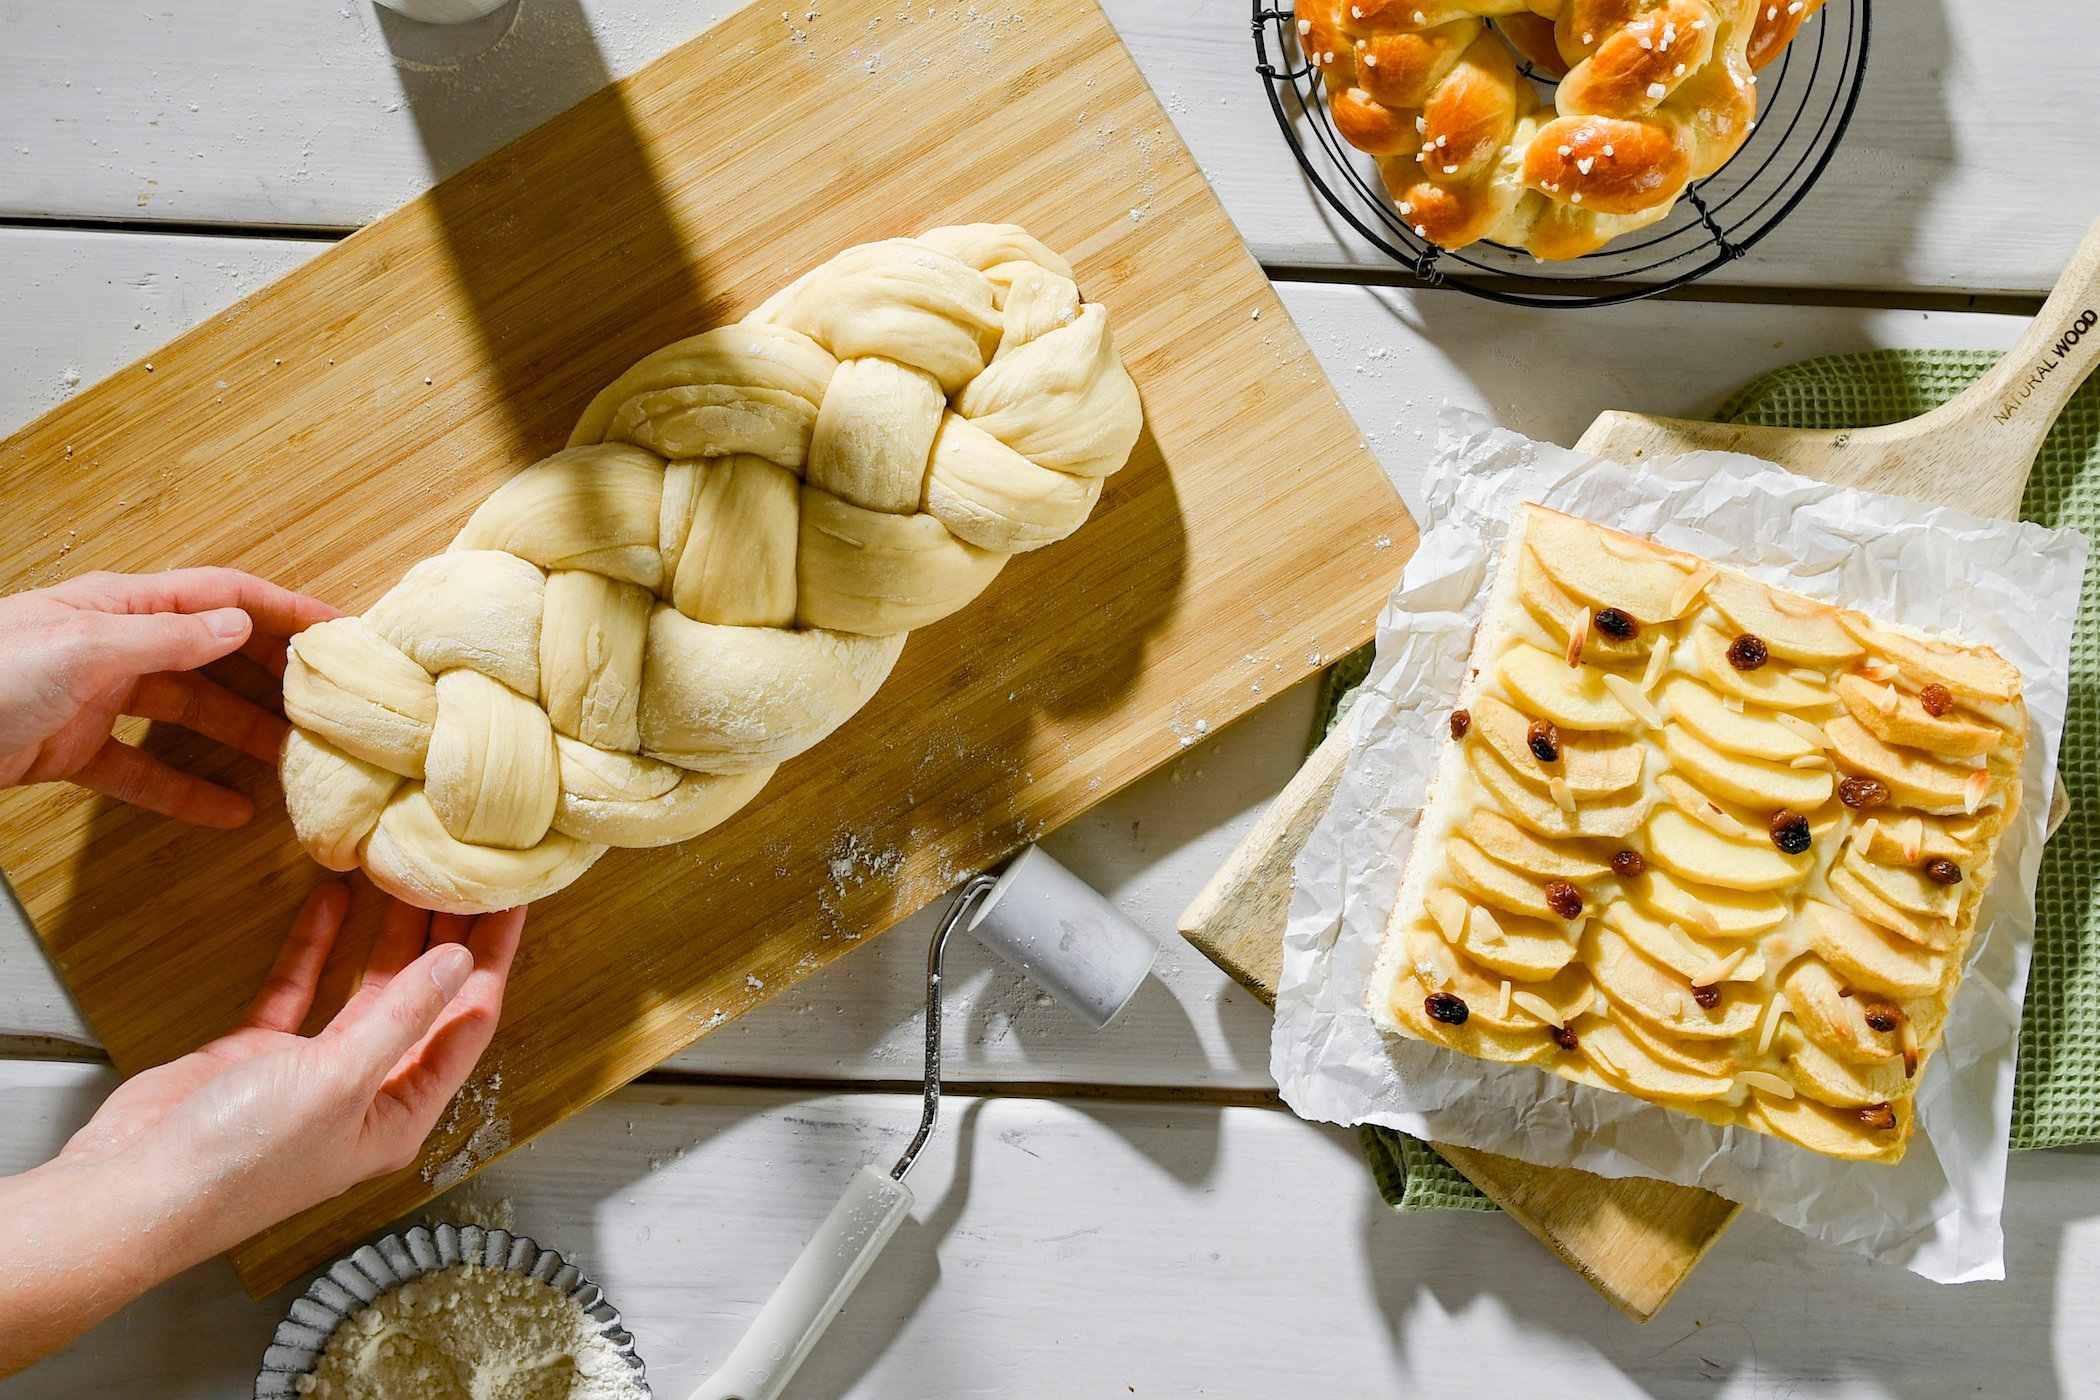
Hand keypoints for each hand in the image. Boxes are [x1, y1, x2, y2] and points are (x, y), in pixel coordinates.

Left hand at [0, 568, 338, 826]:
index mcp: (120, 605)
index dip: (284, 609)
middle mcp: (116, 644)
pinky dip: (186, 792)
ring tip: (295, 761)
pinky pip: (143, 771)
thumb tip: (239, 625)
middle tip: (332, 701)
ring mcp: (95, 697)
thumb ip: (168, 638)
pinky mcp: (73, 750)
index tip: (342, 629)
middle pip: (214, 654)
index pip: (222, 596)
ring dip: (243, 737)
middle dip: (274, 675)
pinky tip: (229, 812)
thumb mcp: (84, 647)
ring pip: (188, 714)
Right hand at [0, 882, 524, 1375]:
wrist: (130, 1191)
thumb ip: (401, 1017)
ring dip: (388, 936)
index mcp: (400, 1114)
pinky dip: (317, 945)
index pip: (467, 1023)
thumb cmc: (239, 1162)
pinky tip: (332, 899)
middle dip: (447, 939)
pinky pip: (301, 988)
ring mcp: (312, 1073)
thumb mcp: (338, 1082)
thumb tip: (458, 962)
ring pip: (366, 990)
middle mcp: (366, 1093)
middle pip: (424, 1001)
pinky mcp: (259, 1055)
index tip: (510, 901)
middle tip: (467, 876)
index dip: (491, 960)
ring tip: (412, 876)